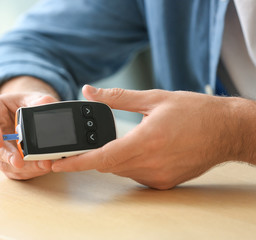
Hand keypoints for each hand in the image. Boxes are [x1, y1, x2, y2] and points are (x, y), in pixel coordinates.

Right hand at [0, 77, 59, 179]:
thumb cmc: (26, 104)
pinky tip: (41, 168)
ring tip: (40, 166)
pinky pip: (14, 171)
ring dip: (22, 167)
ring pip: (3, 163)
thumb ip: (40, 100)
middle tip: (18, 162)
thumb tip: (44, 105)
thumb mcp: (34, 97)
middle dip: (7, 156)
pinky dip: (28, 172)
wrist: (27, 115)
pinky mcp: (5, 162)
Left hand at [53, 85, 240, 188]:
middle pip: (108, 165)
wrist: (226, 130)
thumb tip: (90, 91)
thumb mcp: (154, 98)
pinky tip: (139, 150)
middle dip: (94, 155)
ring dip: (113, 158)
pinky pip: (136, 175)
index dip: (76, 162)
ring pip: (121, 171)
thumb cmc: (195, 112)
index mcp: (146, 141)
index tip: (58, 164)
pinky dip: (129, 164)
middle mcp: (151, 163)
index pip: (101, 158)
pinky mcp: (164, 182)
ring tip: (123, 141)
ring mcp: (158, 176)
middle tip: (87, 143)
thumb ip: (117, 98)